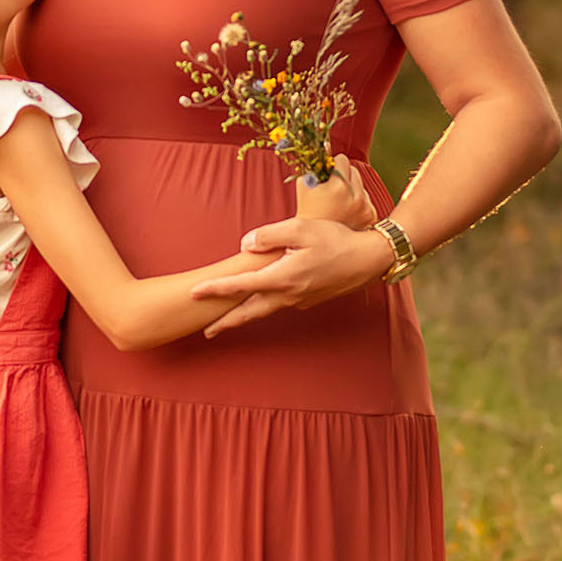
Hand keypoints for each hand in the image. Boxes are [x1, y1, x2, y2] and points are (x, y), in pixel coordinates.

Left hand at [192, 216, 394, 335]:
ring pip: (264, 312)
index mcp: (282, 277)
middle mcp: (288, 295)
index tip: (193, 294)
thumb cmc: (336, 239)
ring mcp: (299, 300)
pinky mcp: (309, 300)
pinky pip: (280, 306)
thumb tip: (245, 244)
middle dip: (226, 322)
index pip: (240, 285)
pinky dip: (263, 308)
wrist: (368, 259)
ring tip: (226, 322)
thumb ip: (269, 235)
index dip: (214, 290)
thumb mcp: (300, 228)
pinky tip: (259, 302)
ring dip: (244, 318)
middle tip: (206, 332)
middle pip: (249, 313)